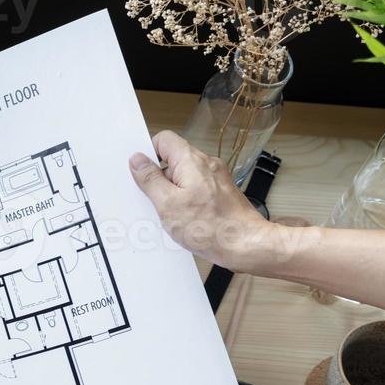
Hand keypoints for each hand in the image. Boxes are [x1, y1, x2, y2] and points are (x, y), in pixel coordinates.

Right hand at [129, 131, 277, 272]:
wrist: (247, 244)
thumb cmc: (211, 227)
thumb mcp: (167, 204)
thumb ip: (150, 179)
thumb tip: (137, 160)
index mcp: (191, 161)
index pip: (163, 140)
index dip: (148, 154)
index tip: (141, 174)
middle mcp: (206, 164)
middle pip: (173, 159)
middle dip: (159, 177)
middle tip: (153, 200)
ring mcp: (215, 178)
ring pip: (183, 176)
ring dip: (172, 192)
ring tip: (170, 214)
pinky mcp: (220, 193)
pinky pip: (195, 189)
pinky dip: (185, 200)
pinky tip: (184, 220)